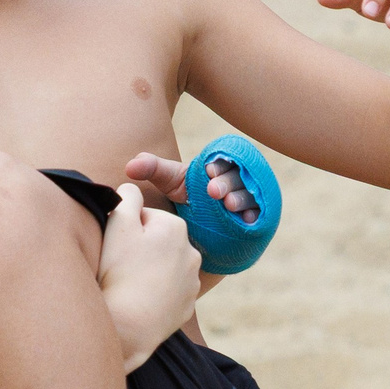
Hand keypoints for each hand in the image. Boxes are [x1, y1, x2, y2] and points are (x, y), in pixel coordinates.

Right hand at [97, 183, 202, 370]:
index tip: (117, 247)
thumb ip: (127, 197)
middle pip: (156, 242)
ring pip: (163, 267)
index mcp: (176, 227)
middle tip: (120, 266)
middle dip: (140, 249)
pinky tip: (140, 300)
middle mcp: (192, 252)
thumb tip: (132, 187)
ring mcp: (191, 281)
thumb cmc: (120, 271)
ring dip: (148, 271)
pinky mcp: (186, 305)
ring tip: (130, 285)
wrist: (128, 326)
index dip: (125, 230)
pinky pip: (168, 292)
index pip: (144, 219)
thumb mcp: (118, 224)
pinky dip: (155, 293)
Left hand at [123, 151, 258, 223]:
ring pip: (250, 194)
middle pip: (238, 176)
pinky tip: (246, 221)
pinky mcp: (256, 215)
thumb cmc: (188, 197)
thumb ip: (152, 169)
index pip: (225, 159)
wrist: (202, 229)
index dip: (219, 165)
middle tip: (214, 192)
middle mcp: (237, 178)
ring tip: (229, 206)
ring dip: (241, 199)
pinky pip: (260, 214)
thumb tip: (129, 166)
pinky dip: (254, 216)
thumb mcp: (170, 182)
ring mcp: (249, 197)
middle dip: (227, 183)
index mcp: (219, 165)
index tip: (208, 172)